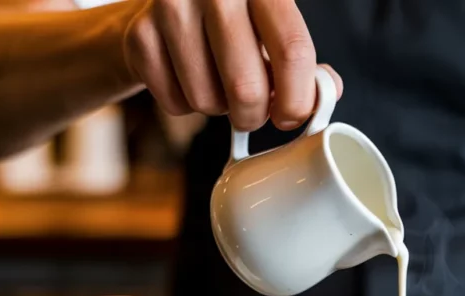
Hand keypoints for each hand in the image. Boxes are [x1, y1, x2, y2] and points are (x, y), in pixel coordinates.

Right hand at [122, 0, 342, 130]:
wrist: (169, 2)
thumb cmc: (235, 21)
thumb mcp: (274, 26)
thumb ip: (301, 58)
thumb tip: (325, 92)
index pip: (292, 52)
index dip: (298, 99)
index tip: (293, 115)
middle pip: (247, 89)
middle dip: (256, 115)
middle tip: (255, 109)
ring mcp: (171, 10)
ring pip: (209, 102)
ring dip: (219, 108)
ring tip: (218, 82)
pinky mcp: (140, 36)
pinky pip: (176, 104)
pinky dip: (187, 105)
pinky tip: (189, 76)